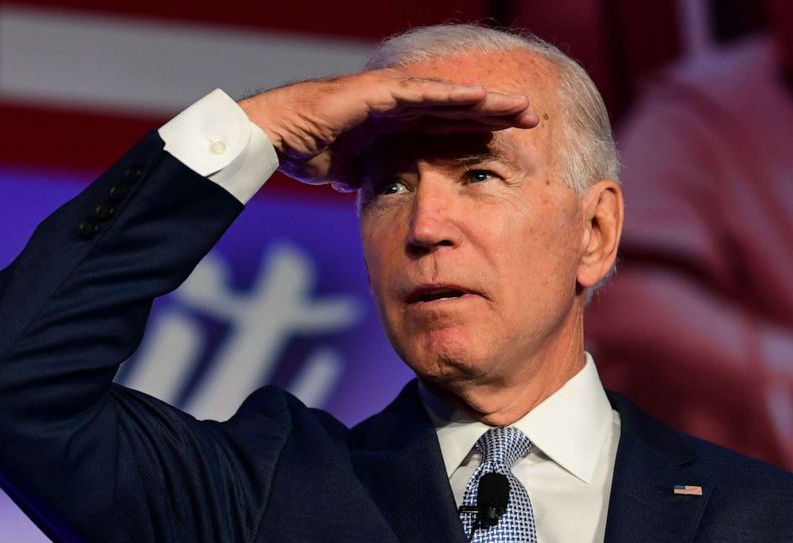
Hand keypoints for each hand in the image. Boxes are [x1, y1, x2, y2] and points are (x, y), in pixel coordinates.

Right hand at [238, 69, 538, 190]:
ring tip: (519, 107)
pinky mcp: (375, 92)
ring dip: (484, 102)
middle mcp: (395, 104)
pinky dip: (449, 94)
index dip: (478, 132)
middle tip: (532, 119)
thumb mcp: (345, 169)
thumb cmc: (302, 149)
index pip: (444, 127)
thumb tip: (373, 187)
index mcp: (392, 124)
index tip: (510, 143)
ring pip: (445, 96)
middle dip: (494, 113)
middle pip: (455, 108)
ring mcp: (387, 95)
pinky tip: (478, 97)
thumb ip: (366, 172)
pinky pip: (419, 93)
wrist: (274, 136)